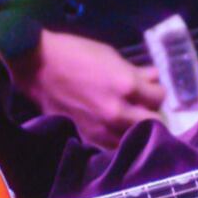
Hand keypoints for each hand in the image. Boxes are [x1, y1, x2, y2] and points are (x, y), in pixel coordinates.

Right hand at [13, 29, 165, 147]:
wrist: (38, 66)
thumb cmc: (75, 53)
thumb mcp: (110, 56)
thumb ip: (135, 70)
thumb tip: (153, 76)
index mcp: (127, 86)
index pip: (159, 97)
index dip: (157, 91)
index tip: (151, 88)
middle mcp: (118, 111)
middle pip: (153, 121)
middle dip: (151, 111)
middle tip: (144, 105)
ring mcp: (103, 128)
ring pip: (135, 137)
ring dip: (137, 127)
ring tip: (131, 118)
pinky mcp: (88, 136)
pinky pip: (114, 144)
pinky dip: (119, 137)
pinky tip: (115, 128)